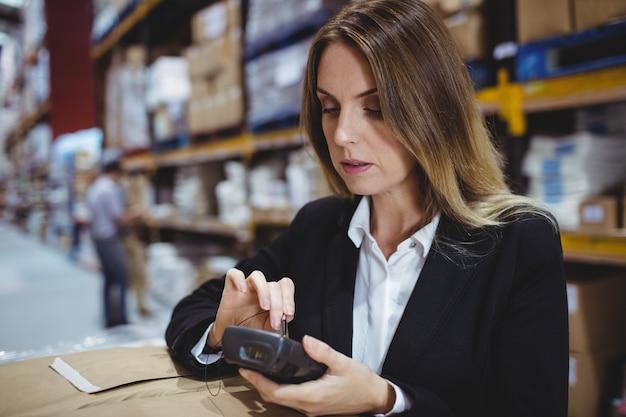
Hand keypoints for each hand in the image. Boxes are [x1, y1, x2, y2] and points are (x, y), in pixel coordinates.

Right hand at [207, 268, 294, 347]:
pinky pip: (233, 274)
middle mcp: (261, 289)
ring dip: (264, 291)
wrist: (231, 338)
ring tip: (264, 306)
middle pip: (274, 285)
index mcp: (273, 296)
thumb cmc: (251, 330)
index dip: (289, 298)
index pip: (285, 286)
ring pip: (258, 276)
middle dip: (278, 304)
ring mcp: (246, 287)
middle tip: (275, 321)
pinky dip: (238, 279)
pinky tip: (242, 290)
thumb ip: (279, 322)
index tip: (288, 314)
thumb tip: (286, 317)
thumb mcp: (268, 329)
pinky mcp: (231, 288)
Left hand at [239, 335, 394, 415]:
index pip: (276, 392)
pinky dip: (278, 390)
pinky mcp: (314, 407)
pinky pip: (290, 400)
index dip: (258, 382)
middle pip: (273, 398)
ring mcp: (310, 409)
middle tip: (245, 369)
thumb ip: (322, 352)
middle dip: (257, 384)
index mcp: (312, 396)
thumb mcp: (343, 363)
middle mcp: (308, 406)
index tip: (245, 370)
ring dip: (266, 388)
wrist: (376, 398)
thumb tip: (305, 340)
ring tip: (256, 372)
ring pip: (281, 401)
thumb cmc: (361, 382)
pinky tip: (277, 378)